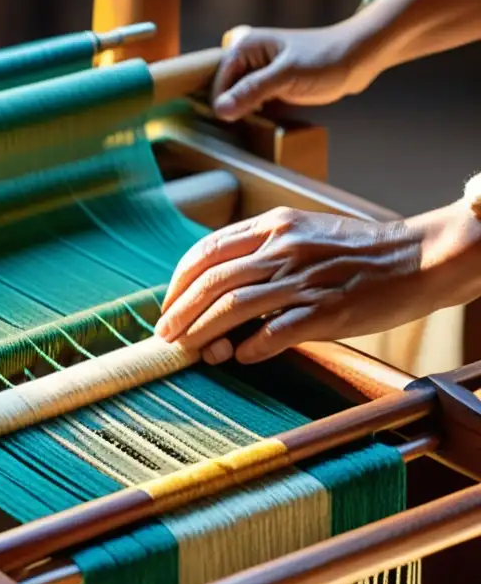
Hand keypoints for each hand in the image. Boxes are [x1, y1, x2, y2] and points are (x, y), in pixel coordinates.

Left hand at [154, 204, 480, 364]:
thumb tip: (219, 285)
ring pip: (234, 307)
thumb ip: (262, 250)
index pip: (207, 251)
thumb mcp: (303, 232)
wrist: (419, 257)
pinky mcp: (327, 311)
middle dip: (180, 310)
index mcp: (274, 226)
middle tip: (165, 334)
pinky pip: (275, 332)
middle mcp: (283, 248)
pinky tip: (240, 357)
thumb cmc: (357, 251)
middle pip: (212, 281)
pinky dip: (250, 348)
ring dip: (203, 332)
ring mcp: (304, 280)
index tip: (169, 303)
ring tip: (189, 349)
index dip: (179, 281)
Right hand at [211, 21, 377, 121]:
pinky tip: (263, 122)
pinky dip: (254, 114)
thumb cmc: (325, 59)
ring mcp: (259, 72)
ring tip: (255, 123)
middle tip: (246, 124)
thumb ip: (252, 91)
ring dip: (242, 113)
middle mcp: (247, 58)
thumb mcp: (286, 76)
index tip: (233, 122)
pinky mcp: (271, 84)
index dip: (222, 103)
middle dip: (231, 109)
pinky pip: (252, 102)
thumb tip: (220, 110)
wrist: (359, 56)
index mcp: (244, 47)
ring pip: (237, 99)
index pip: (217, 82)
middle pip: (224, 91)